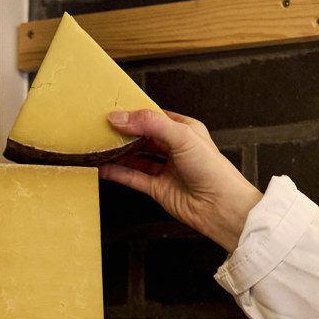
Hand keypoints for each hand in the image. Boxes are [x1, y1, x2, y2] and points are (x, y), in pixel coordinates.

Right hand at [98, 109, 262, 252]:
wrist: (219, 206)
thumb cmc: (212, 170)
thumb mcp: (182, 136)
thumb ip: (150, 124)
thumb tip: (121, 118)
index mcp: (184, 129)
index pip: (154, 116)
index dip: (135, 113)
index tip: (114, 111)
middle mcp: (174, 148)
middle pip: (142, 136)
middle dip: (123, 133)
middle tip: (102, 128)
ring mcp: (165, 169)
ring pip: (136, 157)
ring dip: (118, 153)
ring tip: (99, 147)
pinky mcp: (157, 189)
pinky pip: (133, 177)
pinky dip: (117, 173)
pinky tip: (103, 168)